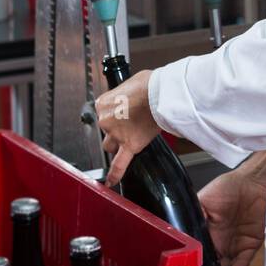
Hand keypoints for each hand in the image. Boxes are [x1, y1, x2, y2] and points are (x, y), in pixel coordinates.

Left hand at [95, 69, 161, 187]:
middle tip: (130, 121)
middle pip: (105, 130)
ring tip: (131, 135)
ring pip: (110, 145)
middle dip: (115, 128)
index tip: (123, 109)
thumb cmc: (150, 85)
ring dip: (117, 143)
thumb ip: (125, 94)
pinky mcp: (129, 145)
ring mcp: (116, 134)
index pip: (103, 112)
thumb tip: (131, 97)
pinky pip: (119, 164)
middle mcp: (105, 120)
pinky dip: (115, 174)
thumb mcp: (131, 83)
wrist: (161, 93)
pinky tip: (111, 182)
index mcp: (103, 104)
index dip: (115, 112)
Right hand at [198, 150, 265, 265]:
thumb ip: (193, 215)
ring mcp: (234, 246)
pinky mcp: (250, 246)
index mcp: (205, 232)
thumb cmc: (228, 186)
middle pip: (210, 265)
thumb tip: (180, 230)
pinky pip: (242, 264)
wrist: (254, 181)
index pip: (197, 253)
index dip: (194, 264)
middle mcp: (219, 242)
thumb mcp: (203, 199)